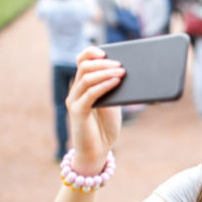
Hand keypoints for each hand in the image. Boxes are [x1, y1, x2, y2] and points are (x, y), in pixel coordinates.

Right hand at [66, 46, 125, 174]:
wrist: (98, 150)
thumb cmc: (106, 127)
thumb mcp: (113, 103)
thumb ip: (114, 88)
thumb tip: (127, 71)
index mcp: (84, 85)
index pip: (82, 61)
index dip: (91, 52)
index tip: (106, 51)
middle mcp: (76, 90)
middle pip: (84, 66)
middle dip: (104, 63)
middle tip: (121, 65)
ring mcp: (75, 100)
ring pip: (86, 78)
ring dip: (106, 72)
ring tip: (122, 72)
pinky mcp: (78, 112)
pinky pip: (90, 94)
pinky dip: (104, 85)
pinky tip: (116, 82)